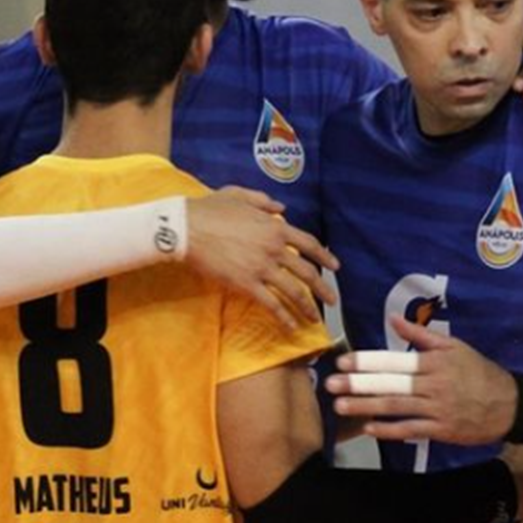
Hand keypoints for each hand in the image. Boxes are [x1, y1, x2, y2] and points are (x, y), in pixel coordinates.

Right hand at [186, 186, 338, 328]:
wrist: (187, 228)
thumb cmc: (210, 209)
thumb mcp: (240, 195)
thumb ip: (264, 201)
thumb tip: (281, 207)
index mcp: (276, 227)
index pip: (309, 244)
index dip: (325, 256)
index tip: (335, 267)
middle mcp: (274, 248)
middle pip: (307, 272)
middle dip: (323, 289)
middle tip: (332, 301)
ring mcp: (262, 268)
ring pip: (293, 291)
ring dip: (306, 308)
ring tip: (314, 320)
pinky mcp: (246, 284)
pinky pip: (271, 305)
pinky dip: (283, 318)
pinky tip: (290, 327)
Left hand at [324, 315, 515, 444]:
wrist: (509, 404)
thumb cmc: (477, 371)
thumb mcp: (453, 346)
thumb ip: (421, 335)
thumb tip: (393, 319)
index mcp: (433, 361)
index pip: (394, 361)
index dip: (367, 362)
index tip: (343, 362)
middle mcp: (432, 384)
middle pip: (390, 385)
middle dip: (358, 384)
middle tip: (330, 384)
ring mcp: (436, 409)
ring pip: (396, 407)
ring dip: (366, 406)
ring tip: (340, 405)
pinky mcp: (441, 430)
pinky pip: (411, 429)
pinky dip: (389, 429)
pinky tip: (369, 428)